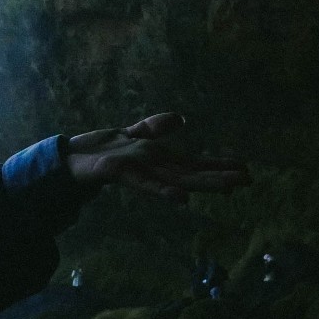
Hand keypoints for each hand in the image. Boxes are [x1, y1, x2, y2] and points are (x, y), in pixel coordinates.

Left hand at [64, 114, 250, 202]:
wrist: (68, 159)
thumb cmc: (100, 151)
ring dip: (204, 184)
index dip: (219, 167)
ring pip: (177, 179)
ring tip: (230, 187)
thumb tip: (180, 120)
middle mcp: (154, 168)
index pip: (195, 164)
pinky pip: (146, 183)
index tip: (246, 170)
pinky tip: (182, 199)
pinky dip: (164, 190)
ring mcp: (140, 172)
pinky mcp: (121, 173)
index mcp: (159, 160)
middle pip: (192, 173)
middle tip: (250, 180)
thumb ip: (154, 128)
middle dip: (221, 177)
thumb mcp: (131, 134)